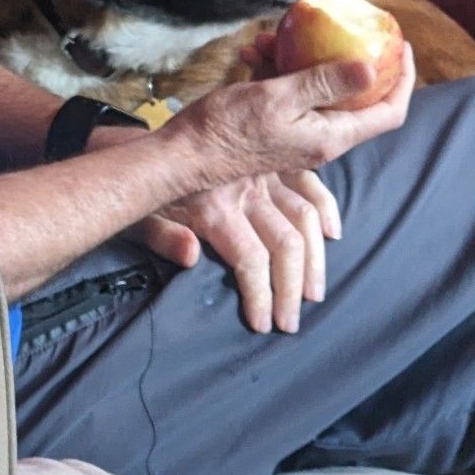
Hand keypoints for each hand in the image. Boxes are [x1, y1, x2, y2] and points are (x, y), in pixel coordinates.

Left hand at [135, 170, 341, 334]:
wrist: (151, 149)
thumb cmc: (148, 192)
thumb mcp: (142, 215)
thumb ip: (162, 237)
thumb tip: (191, 256)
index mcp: (214, 206)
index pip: (250, 258)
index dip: (261, 295)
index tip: (264, 324)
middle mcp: (245, 189)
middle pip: (285, 244)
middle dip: (292, 289)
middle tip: (291, 322)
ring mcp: (264, 173)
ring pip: (304, 217)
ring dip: (315, 260)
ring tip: (314, 294)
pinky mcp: (274, 161)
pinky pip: (310, 182)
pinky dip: (326, 206)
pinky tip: (332, 234)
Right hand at [162, 44, 415, 191]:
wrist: (183, 157)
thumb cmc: (227, 130)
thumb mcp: (278, 99)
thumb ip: (325, 84)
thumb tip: (373, 68)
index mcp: (330, 136)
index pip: (388, 113)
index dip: (404, 80)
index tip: (401, 45)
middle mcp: (321, 139)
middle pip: (356, 98)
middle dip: (347, 58)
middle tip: (343, 27)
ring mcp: (298, 134)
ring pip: (317, 90)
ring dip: (300, 59)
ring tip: (270, 37)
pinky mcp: (275, 127)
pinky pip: (289, 94)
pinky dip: (276, 70)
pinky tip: (252, 52)